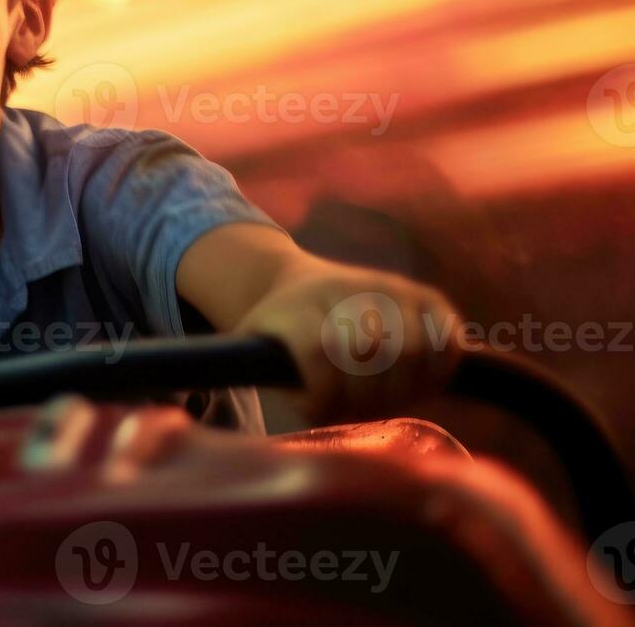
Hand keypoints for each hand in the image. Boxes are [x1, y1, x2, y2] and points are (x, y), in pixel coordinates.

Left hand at [235, 260, 462, 422]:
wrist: (297, 286)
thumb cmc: (276, 336)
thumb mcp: (249, 353)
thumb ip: (259, 375)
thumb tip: (285, 404)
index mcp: (298, 307)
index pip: (319, 355)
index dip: (323, 395)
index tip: (317, 407)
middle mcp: (347, 290)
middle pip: (374, 360)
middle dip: (365, 400)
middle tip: (354, 410)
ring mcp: (390, 289)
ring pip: (414, 354)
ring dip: (401, 392)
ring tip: (380, 399)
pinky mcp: (425, 296)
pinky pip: (447, 343)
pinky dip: (436, 374)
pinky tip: (413, 384)